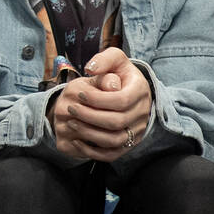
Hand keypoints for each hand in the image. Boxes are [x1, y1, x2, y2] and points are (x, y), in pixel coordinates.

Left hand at [47, 48, 150, 162]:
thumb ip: (104, 59)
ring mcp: (137, 131)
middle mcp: (143, 113)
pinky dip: (93, 151)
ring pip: (114, 140)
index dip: (97, 99)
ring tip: (71, 122)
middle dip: (89, 116)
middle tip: (70, 108)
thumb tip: (91, 69)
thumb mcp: (115, 59)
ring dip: (90, 133)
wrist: (132, 91)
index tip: (79, 93)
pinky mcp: (129, 144)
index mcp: (140, 91)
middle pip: (116, 121)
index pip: (121, 100)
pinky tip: (77, 140)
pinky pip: (112, 154)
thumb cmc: (120, 73)